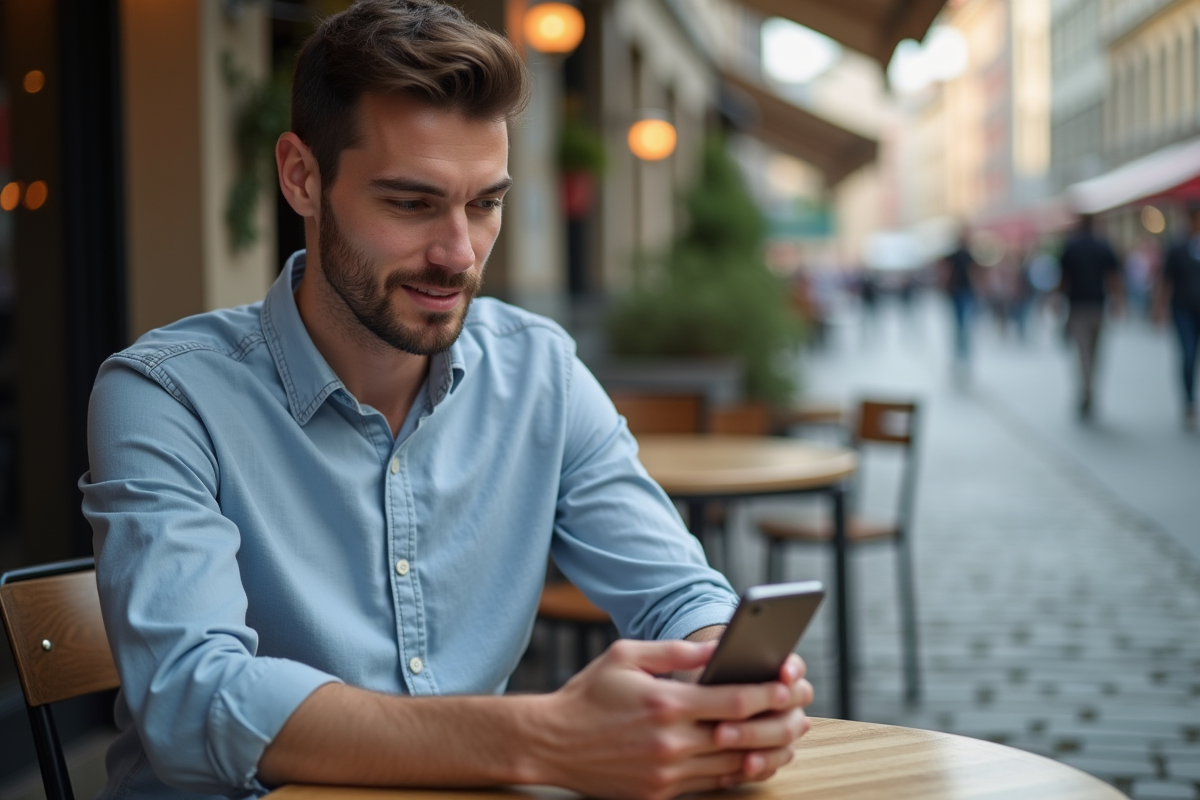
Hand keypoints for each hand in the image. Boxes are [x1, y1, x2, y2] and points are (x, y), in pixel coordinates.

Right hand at [527, 640, 812, 799]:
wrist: (550, 743)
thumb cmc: (587, 694)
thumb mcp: (625, 656)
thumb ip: (675, 651)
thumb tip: (718, 648)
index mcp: (664, 704)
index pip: (734, 701)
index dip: (769, 693)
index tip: (791, 683)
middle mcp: (670, 743)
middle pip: (743, 736)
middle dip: (780, 723)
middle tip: (802, 712)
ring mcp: (666, 773)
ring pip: (733, 765)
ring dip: (768, 751)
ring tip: (790, 737)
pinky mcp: (660, 793)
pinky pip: (712, 785)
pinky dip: (739, 772)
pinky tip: (756, 760)